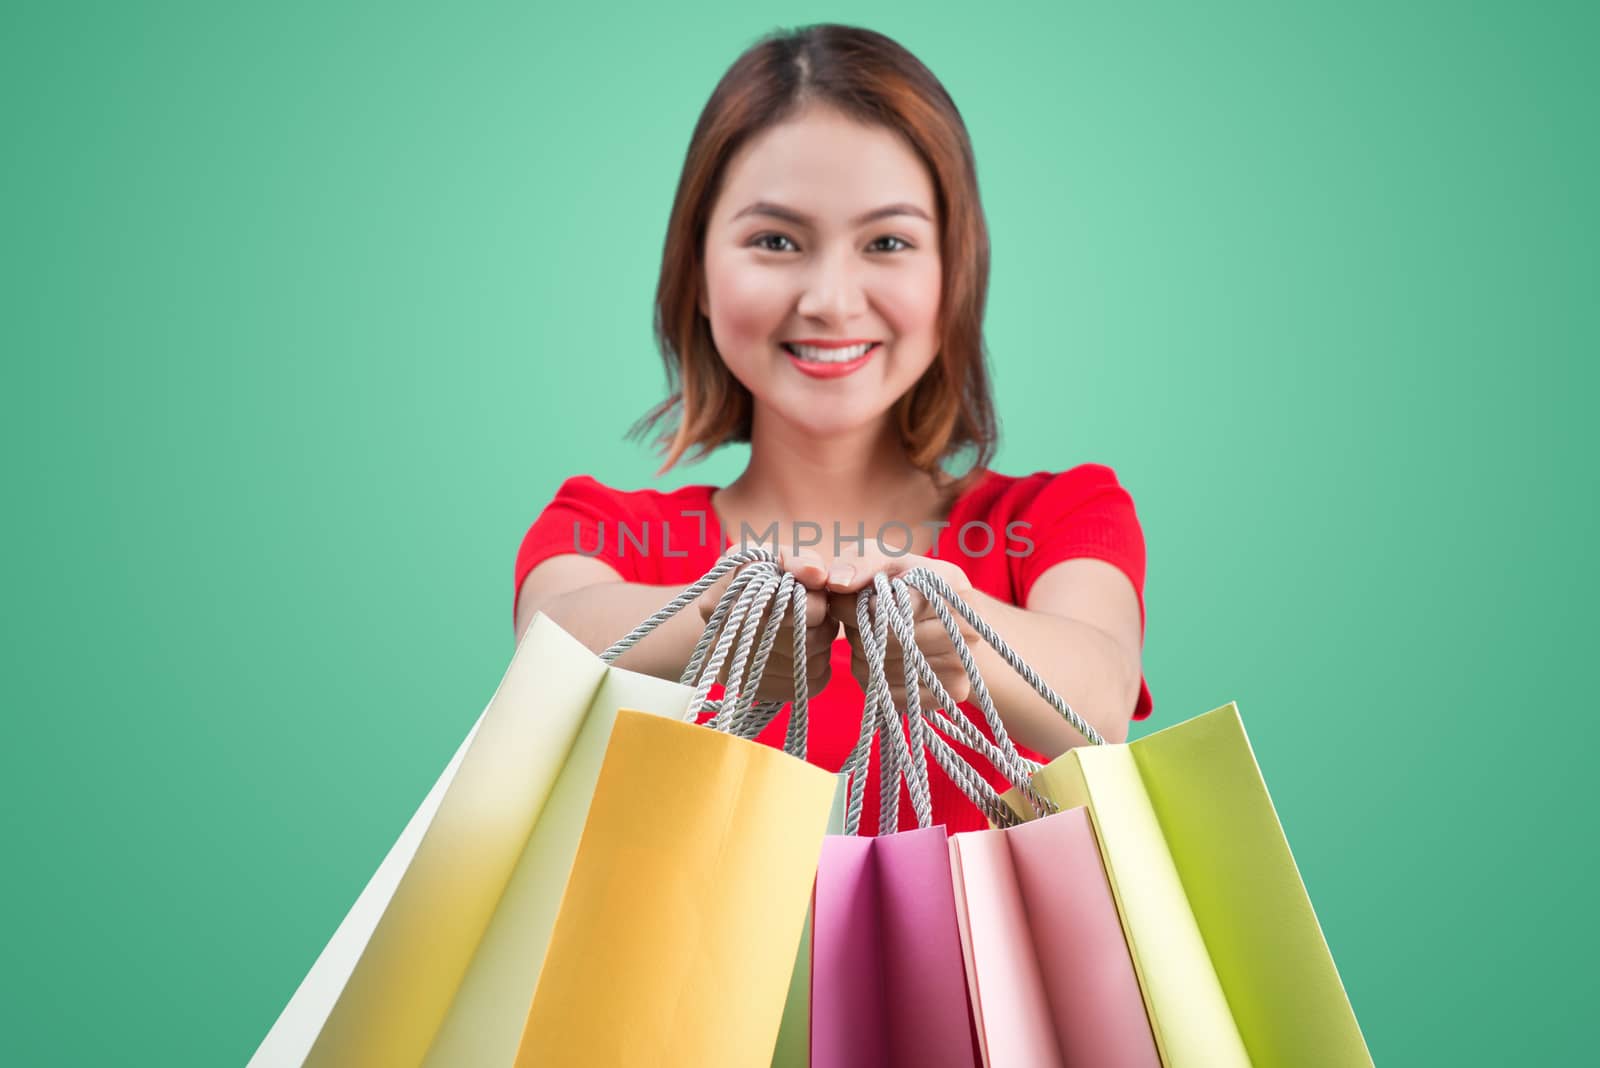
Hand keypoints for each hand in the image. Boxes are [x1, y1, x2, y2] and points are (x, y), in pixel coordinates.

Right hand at [694, 551, 833, 702]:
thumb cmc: (759, 577)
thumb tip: (817, 575)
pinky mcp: (751, 690)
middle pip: (804, 639)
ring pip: (810, 664)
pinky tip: (806, 652)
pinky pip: (808, 685)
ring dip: (822, 646)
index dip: (813, 602)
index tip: (815, 592)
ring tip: (811, 629)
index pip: (789, 607)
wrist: (729, 614)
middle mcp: (725, 635)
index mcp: (730, 594)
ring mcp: (735, 668)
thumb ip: (796, 557)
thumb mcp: (773, 555)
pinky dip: (817, 669)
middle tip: (818, 612)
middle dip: (822, 623)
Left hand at [824, 548, 980, 709]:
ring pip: (879, 667)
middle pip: (885, 639)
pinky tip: (884, 659)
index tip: (861, 597)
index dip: (864, 603)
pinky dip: (873, 677)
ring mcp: (957, 668)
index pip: (892, 604)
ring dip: (864, 652)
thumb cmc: (906, 584)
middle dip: (861, 627)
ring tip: (878, 635)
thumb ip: (860, 561)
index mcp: (952, 588)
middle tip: (866, 617)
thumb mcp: (885, 558)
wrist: (943, 621)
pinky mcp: (942, 696)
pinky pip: (885, 693)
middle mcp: (965, 631)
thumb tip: (837, 583)